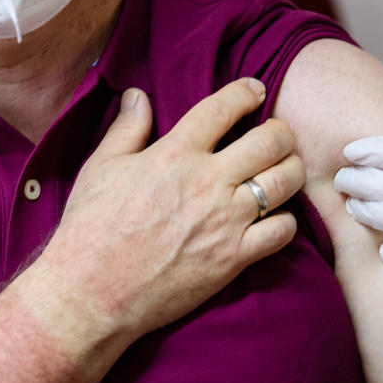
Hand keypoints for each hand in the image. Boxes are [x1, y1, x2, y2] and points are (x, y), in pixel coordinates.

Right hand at [33, 78, 302, 344]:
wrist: (92, 292)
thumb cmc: (90, 229)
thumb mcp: (101, 168)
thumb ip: (127, 128)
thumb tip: (137, 95)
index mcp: (175, 154)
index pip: (223, 108)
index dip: (246, 92)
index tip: (256, 90)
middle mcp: (207, 181)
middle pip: (270, 140)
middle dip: (283, 132)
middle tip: (280, 136)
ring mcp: (225, 220)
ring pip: (285, 181)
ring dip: (292, 170)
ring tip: (286, 170)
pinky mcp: (234, 257)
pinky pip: (282, 230)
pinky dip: (286, 221)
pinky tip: (275, 218)